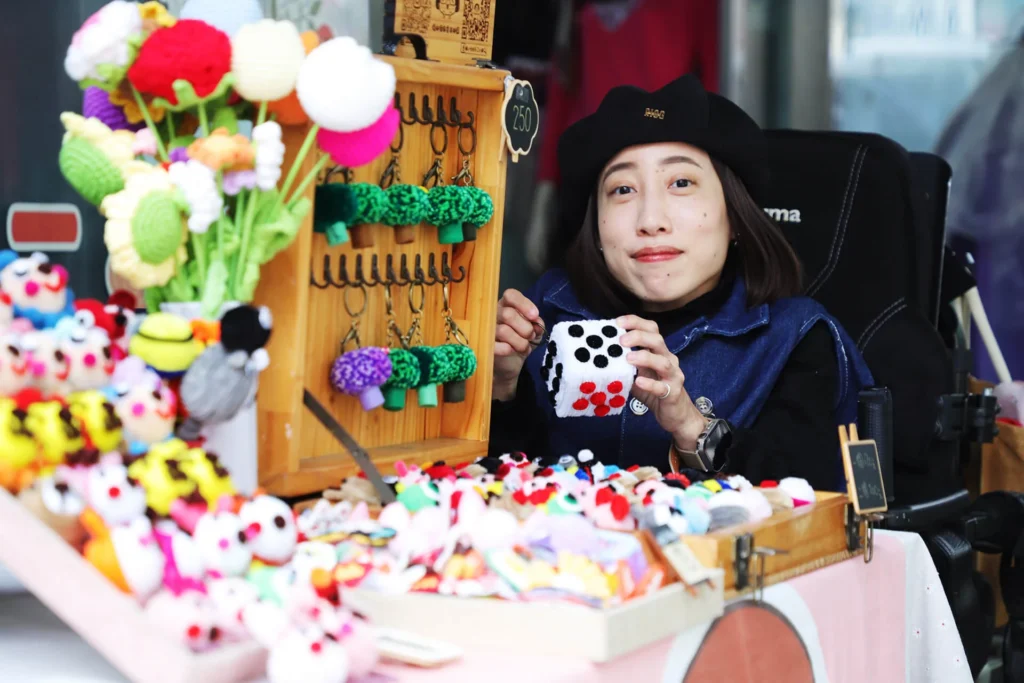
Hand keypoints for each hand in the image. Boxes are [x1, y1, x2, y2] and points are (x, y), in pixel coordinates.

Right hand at [493, 289, 544, 400]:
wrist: (510, 363)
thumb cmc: (521, 341)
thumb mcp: (534, 331)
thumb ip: (537, 324)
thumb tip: (537, 324)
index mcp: (506, 305)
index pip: (511, 295)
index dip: (524, 304)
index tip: (534, 316)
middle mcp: (493, 313)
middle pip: (508, 314)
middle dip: (525, 328)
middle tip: (530, 336)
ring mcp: (486, 329)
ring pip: (503, 331)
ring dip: (520, 342)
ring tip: (524, 347)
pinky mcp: (483, 346)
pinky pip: (495, 346)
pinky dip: (508, 349)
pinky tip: (512, 351)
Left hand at [617, 315, 707, 449]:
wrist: (676, 415)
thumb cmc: (654, 391)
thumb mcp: (637, 374)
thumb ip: (625, 364)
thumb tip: (600, 355)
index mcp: (659, 351)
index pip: (651, 329)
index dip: (636, 322)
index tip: (618, 322)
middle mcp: (668, 359)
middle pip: (657, 340)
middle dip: (639, 336)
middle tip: (621, 340)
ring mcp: (673, 376)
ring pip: (663, 362)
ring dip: (645, 357)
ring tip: (628, 358)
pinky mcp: (673, 393)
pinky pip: (662, 387)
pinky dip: (650, 384)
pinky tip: (639, 382)